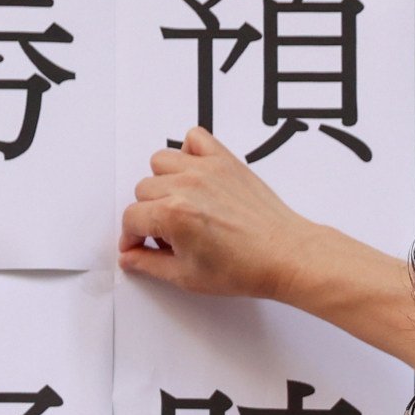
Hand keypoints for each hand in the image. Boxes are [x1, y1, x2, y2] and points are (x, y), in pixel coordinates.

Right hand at [120, 127, 333, 300]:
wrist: (286, 255)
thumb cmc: (245, 268)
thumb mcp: (188, 276)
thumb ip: (149, 264)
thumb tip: (129, 257)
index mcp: (173, 214)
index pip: (132, 218)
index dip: (131, 237)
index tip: (138, 247)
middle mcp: (186, 185)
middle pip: (143, 190)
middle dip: (148, 214)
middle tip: (167, 235)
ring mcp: (206, 169)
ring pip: (160, 162)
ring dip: (162, 183)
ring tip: (179, 205)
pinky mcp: (226, 160)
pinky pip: (195, 137)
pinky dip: (189, 151)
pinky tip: (194, 176)